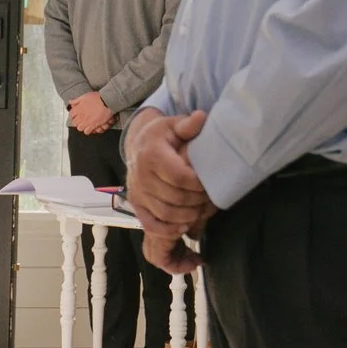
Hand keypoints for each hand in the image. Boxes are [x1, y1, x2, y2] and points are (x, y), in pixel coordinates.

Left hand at [67, 92, 113, 134]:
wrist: (107, 101)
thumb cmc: (97, 98)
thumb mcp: (85, 96)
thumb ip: (76, 100)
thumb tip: (70, 102)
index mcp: (78, 109)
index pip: (71, 114)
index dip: (73, 115)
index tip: (75, 115)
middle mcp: (81, 116)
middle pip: (74, 122)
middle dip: (77, 122)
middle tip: (80, 120)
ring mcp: (86, 121)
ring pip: (79, 128)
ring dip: (82, 126)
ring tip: (85, 124)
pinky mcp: (93, 125)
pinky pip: (86, 132)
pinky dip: (88, 130)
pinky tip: (90, 127)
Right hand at [127, 108, 216, 271]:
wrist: (138, 145)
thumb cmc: (162, 136)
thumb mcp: (174, 125)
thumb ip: (188, 125)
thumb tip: (200, 118)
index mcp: (152, 155)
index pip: (180, 177)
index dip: (199, 184)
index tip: (210, 183)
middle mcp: (141, 176)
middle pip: (175, 198)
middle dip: (197, 201)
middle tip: (210, 199)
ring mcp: (137, 192)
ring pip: (166, 214)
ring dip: (187, 216)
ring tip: (201, 210)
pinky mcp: (136, 205)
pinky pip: (150, 224)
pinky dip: (168, 229)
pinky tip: (183, 226)